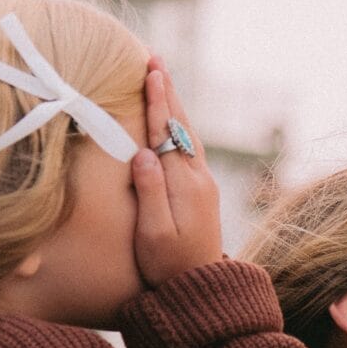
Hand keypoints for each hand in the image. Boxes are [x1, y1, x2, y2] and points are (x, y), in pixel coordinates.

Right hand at [132, 62, 223, 287]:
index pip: (167, 133)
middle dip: (168, 91)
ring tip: (161, 78)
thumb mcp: (154, 234)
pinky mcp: (202, 192)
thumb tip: (143, 153)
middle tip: (155, 58)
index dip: (158, 102)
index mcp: (184, 185)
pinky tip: (172, 118)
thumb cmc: (169, 266)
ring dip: (175, 105)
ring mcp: (203, 184)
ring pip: (187, 134)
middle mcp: (198, 179)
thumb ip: (150, 193)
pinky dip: (179, 125)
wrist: (200, 289)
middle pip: (180, 125)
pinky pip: (189, 148)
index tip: (152, 72)